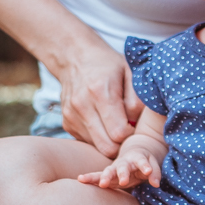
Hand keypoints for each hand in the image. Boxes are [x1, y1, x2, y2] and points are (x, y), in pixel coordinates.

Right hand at [56, 36, 141, 157]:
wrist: (75, 57)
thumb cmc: (108, 64)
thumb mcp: (130, 72)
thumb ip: (137, 99)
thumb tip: (137, 124)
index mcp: (100, 92)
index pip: (119, 133)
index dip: (132, 134)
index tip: (135, 124)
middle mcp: (82, 106)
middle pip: (107, 147)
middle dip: (122, 143)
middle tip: (128, 129)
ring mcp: (71, 116)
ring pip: (97, 147)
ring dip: (110, 140)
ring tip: (115, 123)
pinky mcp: (66, 122)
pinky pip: (88, 142)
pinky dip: (99, 137)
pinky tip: (102, 121)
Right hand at [76, 148, 161, 189]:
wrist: (132, 154)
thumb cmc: (143, 162)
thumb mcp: (153, 165)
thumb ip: (155, 173)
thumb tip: (156, 184)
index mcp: (137, 157)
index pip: (142, 161)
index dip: (145, 166)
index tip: (149, 171)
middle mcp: (124, 162)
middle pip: (123, 167)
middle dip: (123, 173)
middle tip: (124, 181)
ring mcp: (114, 168)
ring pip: (108, 171)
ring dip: (105, 177)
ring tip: (102, 184)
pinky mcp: (107, 175)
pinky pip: (97, 176)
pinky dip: (89, 178)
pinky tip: (80, 179)